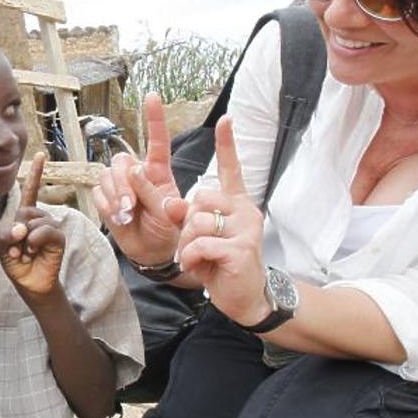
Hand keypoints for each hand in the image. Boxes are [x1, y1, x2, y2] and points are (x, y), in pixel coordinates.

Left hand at [0, 153, 64, 297]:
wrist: (28, 282)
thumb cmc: (14, 263)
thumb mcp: (1, 247)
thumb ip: (3, 236)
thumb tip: (21, 231)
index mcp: (26, 215)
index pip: (31, 190)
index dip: (37, 173)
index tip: (41, 153)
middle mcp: (40, 217)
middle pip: (23, 213)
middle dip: (12, 233)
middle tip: (13, 250)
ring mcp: (51, 226)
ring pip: (32, 222)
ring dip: (22, 241)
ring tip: (22, 254)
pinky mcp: (58, 237)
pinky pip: (45, 231)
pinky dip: (34, 241)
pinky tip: (31, 252)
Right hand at [93, 94, 184, 264]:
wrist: (152, 251)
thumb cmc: (167, 229)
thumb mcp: (169, 213)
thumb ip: (154, 192)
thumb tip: (136, 170)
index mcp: (159, 171)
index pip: (157, 141)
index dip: (154, 118)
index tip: (152, 96)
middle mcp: (137, 173)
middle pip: (121, 162)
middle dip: (123, 184)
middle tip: (130, 207)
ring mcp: (120, 186)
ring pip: (106, 177)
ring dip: (115, 197)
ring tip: (126, 216)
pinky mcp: (106, 199)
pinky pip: (98, 194)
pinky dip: (107, 207)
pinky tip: (118, 218)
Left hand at [176, 116, 269, 325]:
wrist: (243, 298)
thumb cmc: (220, 264)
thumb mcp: (198, 237)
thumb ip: (185, 217)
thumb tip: (170, 202)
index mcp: (235, 203)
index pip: (231, 169)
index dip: (227, 145)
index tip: (226, 119)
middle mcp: (245, 210)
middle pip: (199, 199)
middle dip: (185, 224)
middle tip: (193, 245)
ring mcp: (247, 229)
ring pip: (197, 221)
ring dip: (187, 244)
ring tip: (197, 258)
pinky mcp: (241, 248)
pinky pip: (201, 243)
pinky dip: (192, 257)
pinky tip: (201, 267)